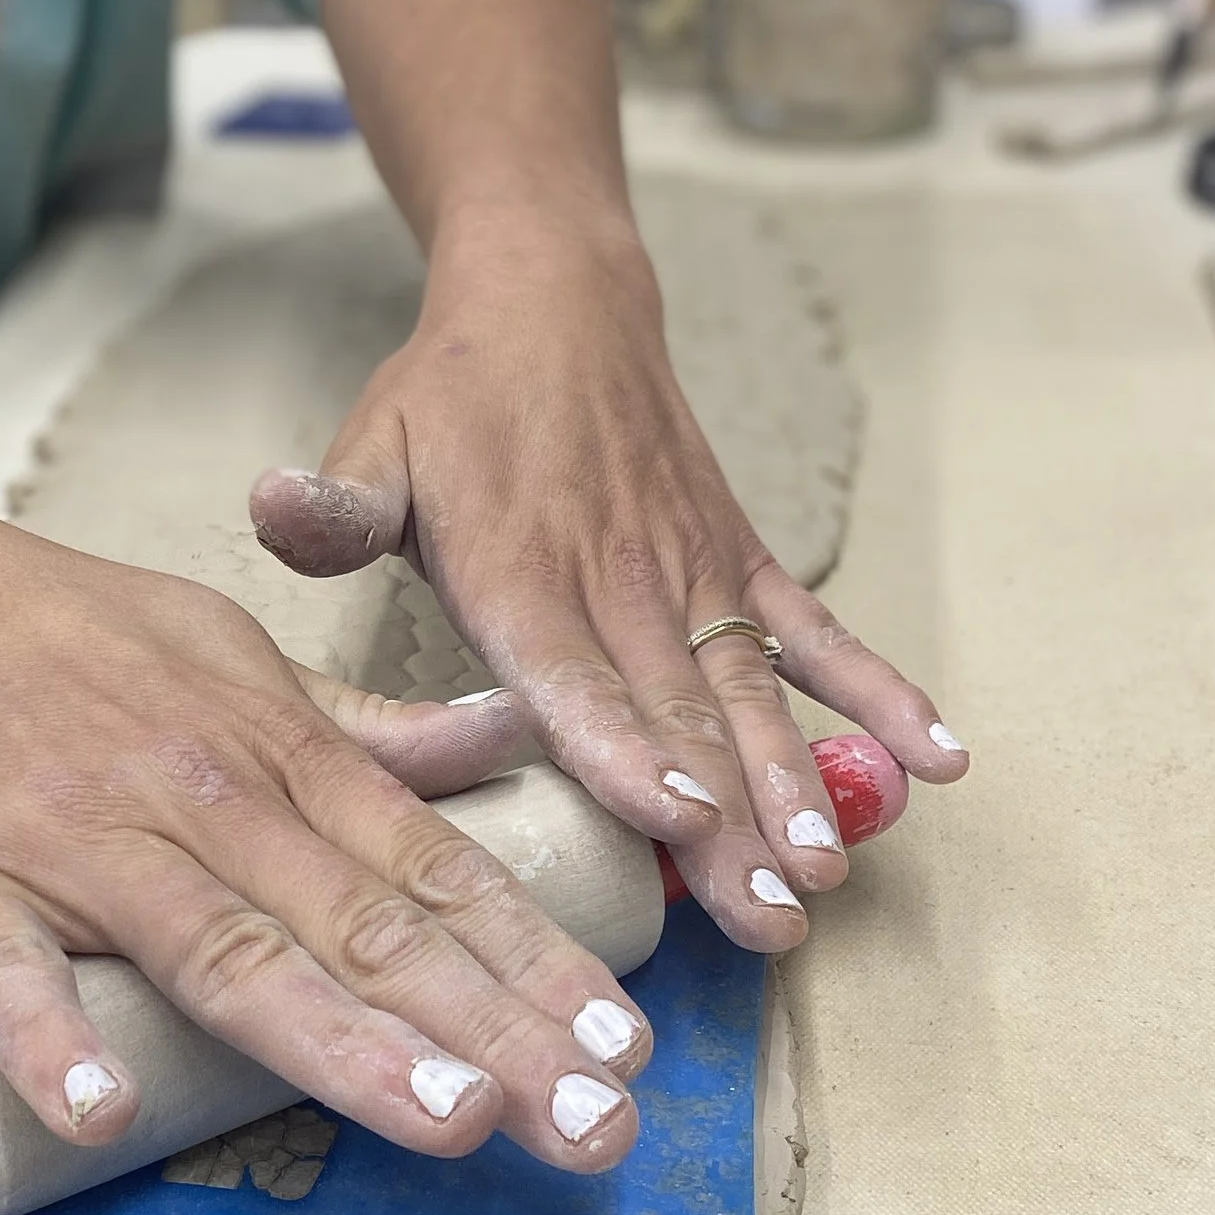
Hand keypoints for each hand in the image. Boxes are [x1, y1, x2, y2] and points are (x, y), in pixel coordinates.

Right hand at [0, 472, 656, 1172]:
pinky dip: (52, 1034)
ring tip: (453, 1122)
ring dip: (343, 1042)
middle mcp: (197, 792)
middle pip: (364, 925)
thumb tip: (502, 738)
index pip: (431, 866)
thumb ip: (365, 728)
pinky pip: (2, 966)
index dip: (535, 954)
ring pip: (226, 949)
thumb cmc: (63, 634)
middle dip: (494, 1027)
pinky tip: (109, 1106)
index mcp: (272, 748)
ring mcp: (75, 837)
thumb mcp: (237, 651)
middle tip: (596, 1121)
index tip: (628, 1039)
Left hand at [249, 208, 967, 956]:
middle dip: (730, 821)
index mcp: (518, 571)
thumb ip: (335, 503)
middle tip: (769, 914)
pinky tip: (941, 760)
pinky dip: (880, 691)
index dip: (624, 747)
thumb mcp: (373, 440)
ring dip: (797, 783)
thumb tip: (273, 507)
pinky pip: (816, 633)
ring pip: (750, 693)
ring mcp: (692, 573)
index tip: (677, 816)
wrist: (554, 301)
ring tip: (831, 872)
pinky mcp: (739, 560)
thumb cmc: (451, 400)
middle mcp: (617, 580)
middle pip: (678, 714)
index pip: (574, 674)